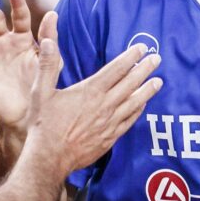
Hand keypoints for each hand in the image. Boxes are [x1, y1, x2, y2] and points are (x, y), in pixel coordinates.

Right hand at [28, 36, 161, 175]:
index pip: (116, 69)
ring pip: (134, 102)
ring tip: (159, 81)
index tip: (142, 48)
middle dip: (144, 69)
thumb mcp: (40, 92)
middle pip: (130, 83)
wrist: (49, 158)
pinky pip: (129, 121)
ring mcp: (109, 123)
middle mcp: (104, 105)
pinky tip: (143, 105)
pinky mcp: (110, 138)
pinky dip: (138, 111)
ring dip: (147, 90)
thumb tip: (49, 42)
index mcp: (89, 91)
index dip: (130, 57)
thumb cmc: (43, 125)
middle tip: (157, 59)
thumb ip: (47, 66)